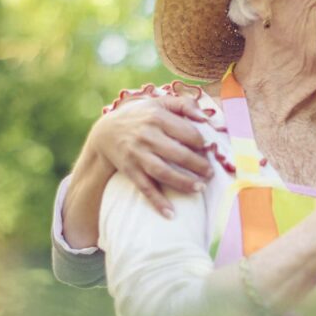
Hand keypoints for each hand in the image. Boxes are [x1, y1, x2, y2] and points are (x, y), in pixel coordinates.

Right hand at [86, 95, 213, 214]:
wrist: (106, 131)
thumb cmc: (141, 116)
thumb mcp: (159, 102)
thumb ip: (185, 105)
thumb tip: (206, 117)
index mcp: (157, 117)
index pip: (187, 133)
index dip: (201, 143)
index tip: (208, 150)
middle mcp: (147, 136)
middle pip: (178, 154)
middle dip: (198, 166)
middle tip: (210, 173)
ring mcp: (137, 154)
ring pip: (163, 172)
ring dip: (183, 183)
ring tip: (199, 188)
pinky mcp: (129, 169)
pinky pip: (145, 187)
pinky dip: (157, 201)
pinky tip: (170, 213)